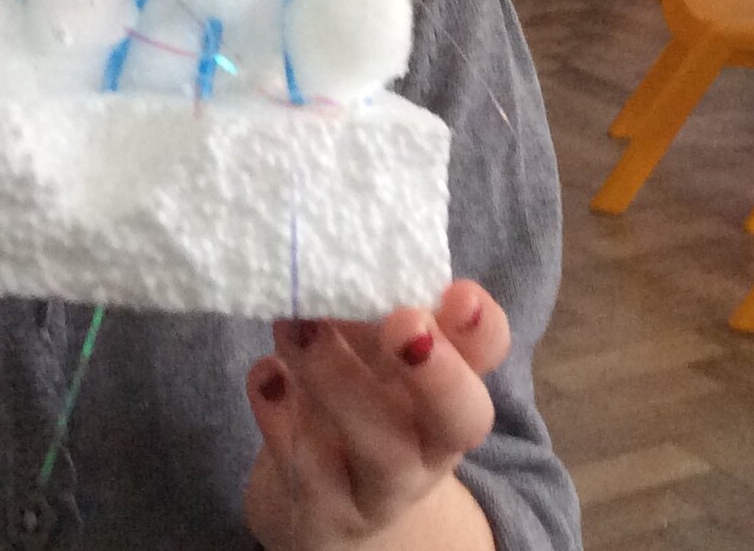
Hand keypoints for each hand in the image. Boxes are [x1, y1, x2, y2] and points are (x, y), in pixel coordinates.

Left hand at [242, 280, 507, 550]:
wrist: (325, 504)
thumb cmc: (355, 403)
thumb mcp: (370, 353)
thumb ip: (369, 304)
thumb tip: (338, 241)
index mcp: (449, 384)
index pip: (487, 353)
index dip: (481, 327)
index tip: (460, 291)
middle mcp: (429, 441)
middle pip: (457, 418)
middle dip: (436, 372)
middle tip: (402, 322)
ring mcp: (380, 485)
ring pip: (379, 448)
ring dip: (337, 378)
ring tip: (295, 323)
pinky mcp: (325, 512)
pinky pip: (307, 470)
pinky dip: (281, 418)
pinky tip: (266, 375)